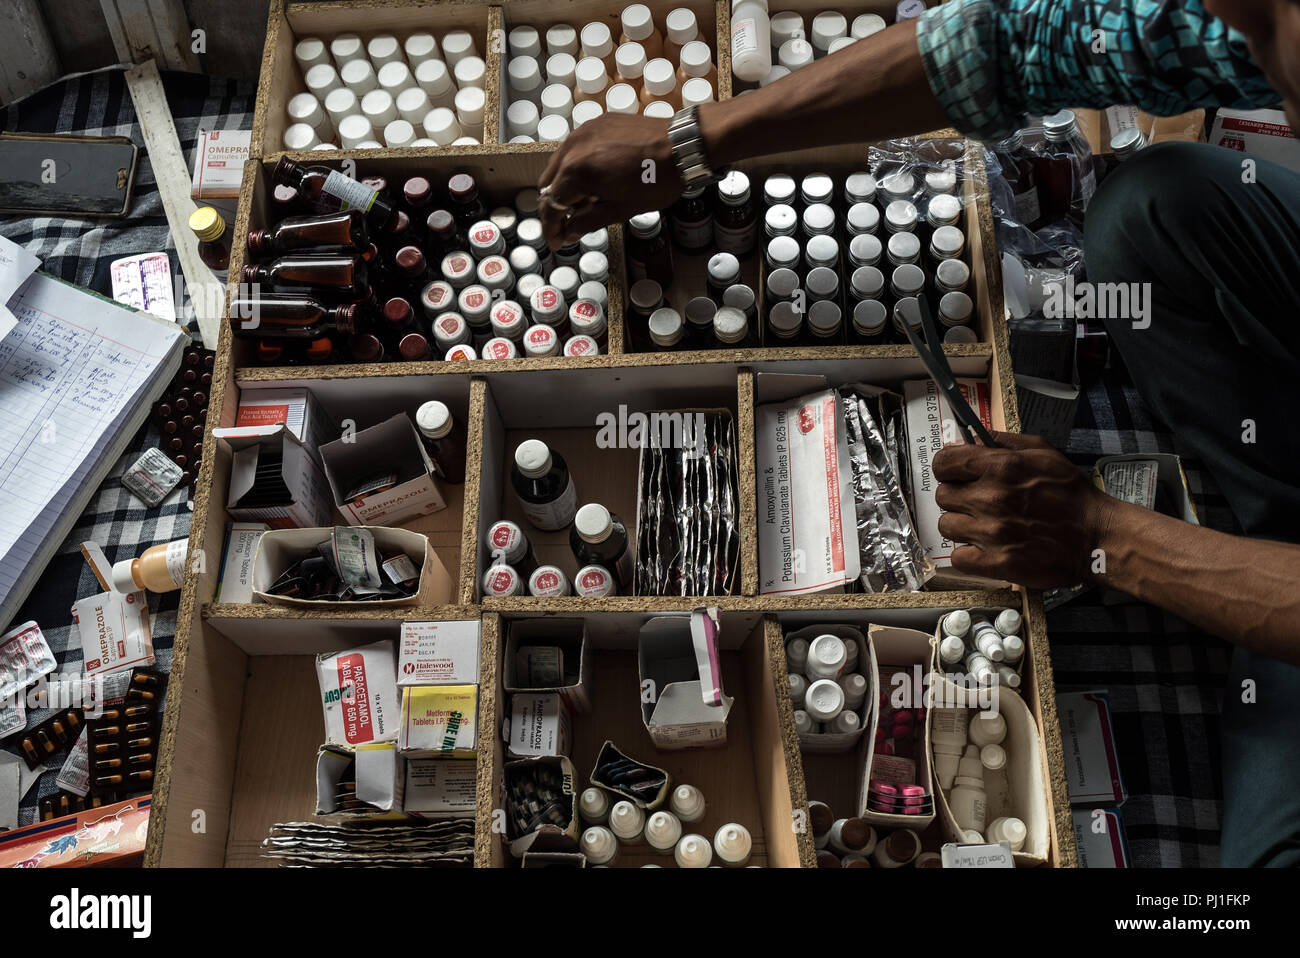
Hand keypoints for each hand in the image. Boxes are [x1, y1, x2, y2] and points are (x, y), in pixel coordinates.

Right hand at [537, 113, 682, 248]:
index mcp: (576, 172)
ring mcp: (584, 131)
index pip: (551, 205)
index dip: (551, 228)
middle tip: (570, 224)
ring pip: (560, 164)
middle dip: (556, 206)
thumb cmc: (657, 179)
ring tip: (587, 202)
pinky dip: (578, 165)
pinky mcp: (597, 123)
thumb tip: (570, 232)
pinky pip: (576, 148)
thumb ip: (588, 221)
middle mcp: (573, 147)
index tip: (557, 242)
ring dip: (566, 185)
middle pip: (549, 183)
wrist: (682, 146)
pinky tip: (597, 178)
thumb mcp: (620, 210)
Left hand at [931, 432, 1115, 588]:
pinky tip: (985, 548)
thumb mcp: (1041, 451)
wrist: (1096, 536)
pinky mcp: (996, 563)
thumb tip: (965, 440)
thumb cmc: (1070, 492)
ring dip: (962, 526)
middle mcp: (991, 498)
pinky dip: (968, 555)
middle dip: (958, 497)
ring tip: (985, 526)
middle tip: (979, 502)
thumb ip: (1001, 441)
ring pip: (947, 526)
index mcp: (1001, 467)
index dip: (948, 468)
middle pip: (943, 496)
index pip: (944, 463)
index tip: (956, 474)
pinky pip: (958, 558)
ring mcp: (992, 533)